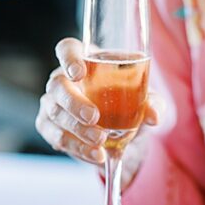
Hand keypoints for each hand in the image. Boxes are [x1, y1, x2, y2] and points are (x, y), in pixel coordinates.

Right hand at [35, 38, 161, 168]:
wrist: (124, 132)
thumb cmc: (131, 102)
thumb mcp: (147, 100)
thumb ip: (152, 103)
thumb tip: (154, 116)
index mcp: (86, 61)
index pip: (67, 49)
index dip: (68, 58)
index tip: (78, 73)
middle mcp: (63, 79)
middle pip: (57, 86)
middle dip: (74, 102)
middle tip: (94, 117)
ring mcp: (53, 103)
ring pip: (55, 114)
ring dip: (78, 130)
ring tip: (101, 141)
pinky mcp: (50, 127)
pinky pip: (57, 137)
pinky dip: (78, 148)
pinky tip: (96, 155)